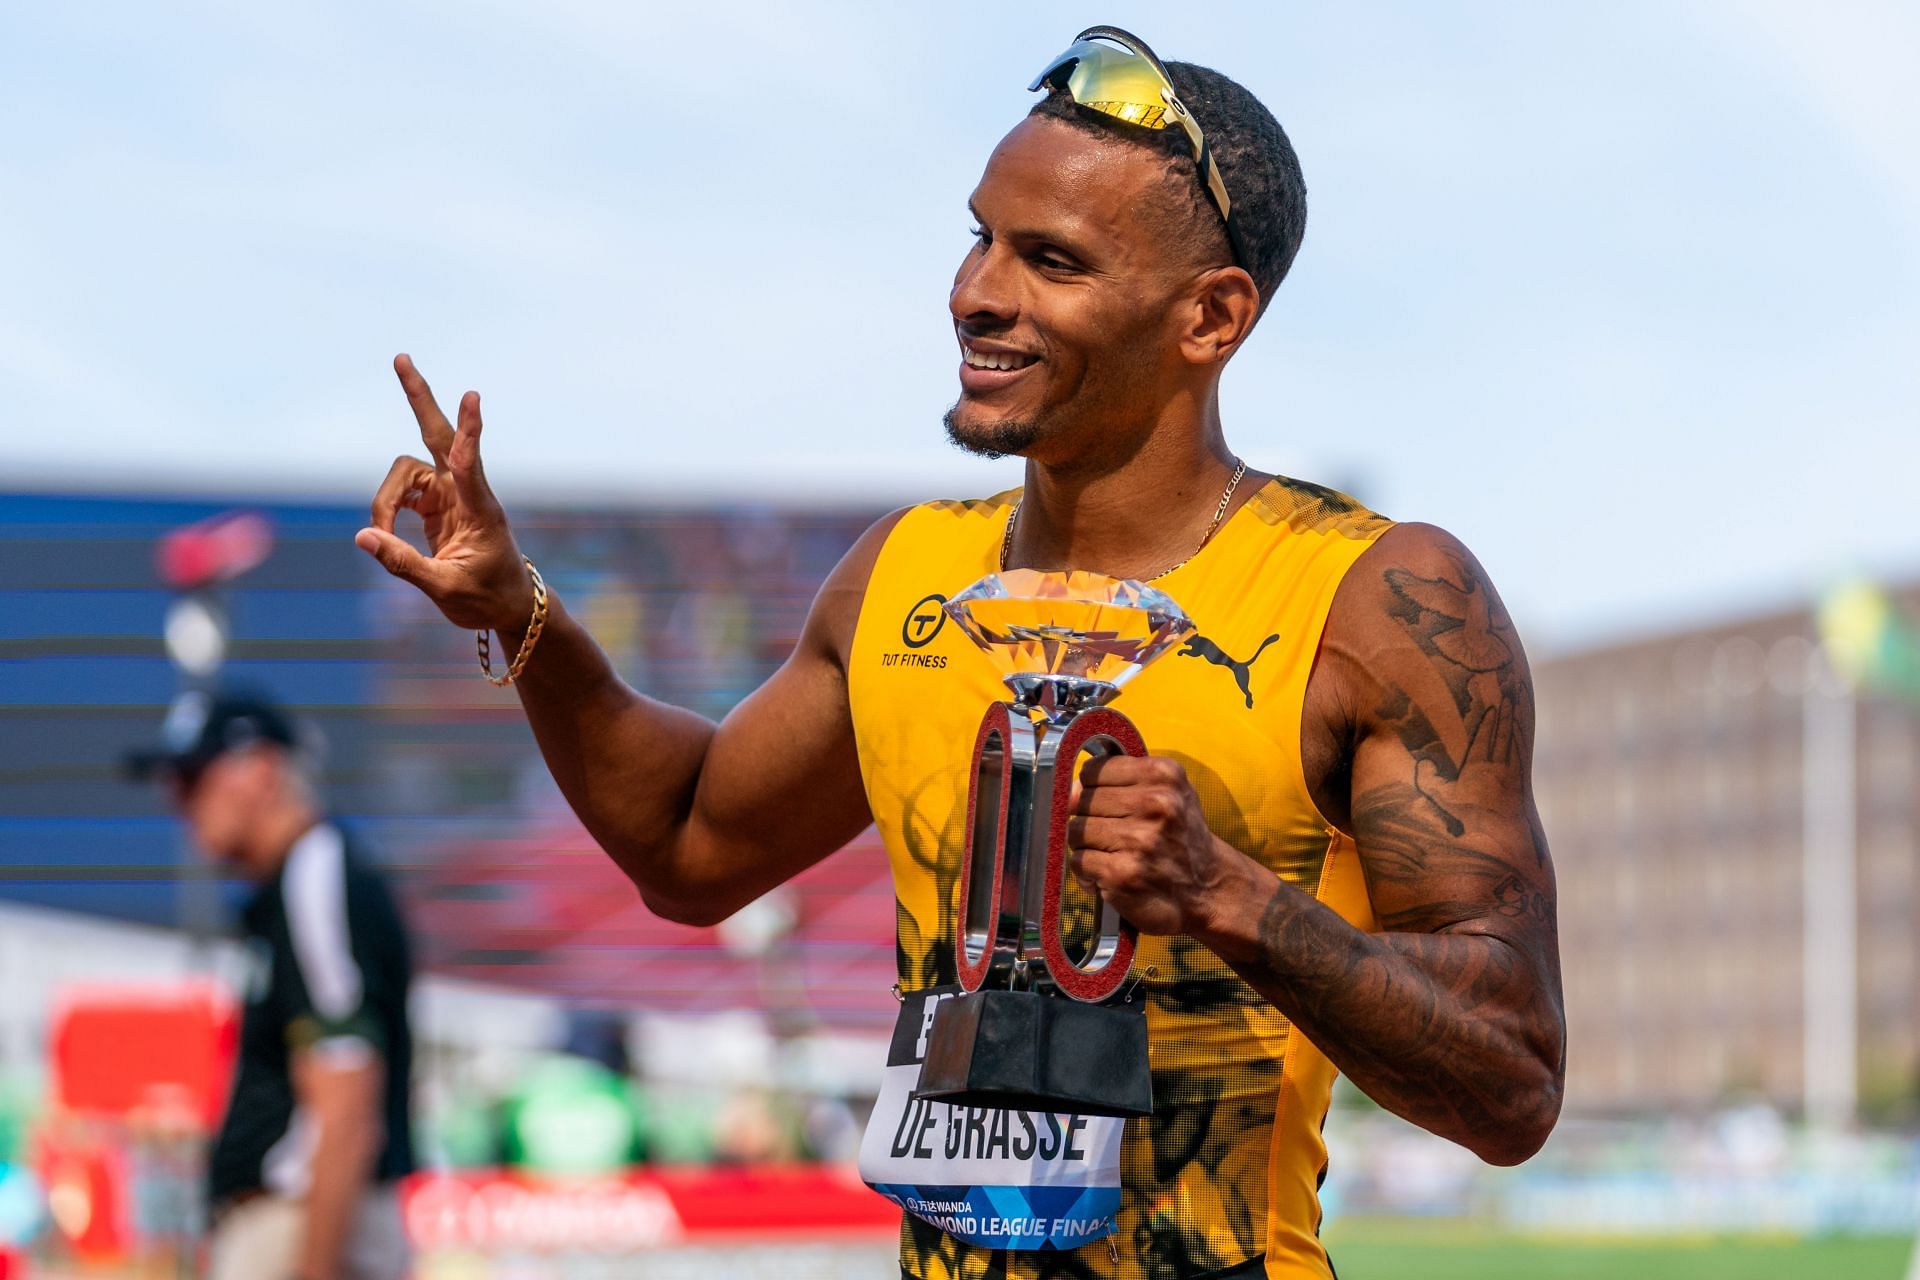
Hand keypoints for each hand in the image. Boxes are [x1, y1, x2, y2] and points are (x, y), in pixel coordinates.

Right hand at [354, 354, 532, 631]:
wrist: (506, 605)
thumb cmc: (486, 599)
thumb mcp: (445, 589)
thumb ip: (403, 564)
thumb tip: (362, 536)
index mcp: (480, 509)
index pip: (470, 463)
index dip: (469, 431)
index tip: (472, 395)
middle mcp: (465, 491)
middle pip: (437, 434)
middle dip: (418, 398)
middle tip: (401, 358)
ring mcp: (449, 492)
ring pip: (403, 472)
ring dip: (384, 501)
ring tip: (379, 537)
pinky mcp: (436, 502)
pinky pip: (400, 492)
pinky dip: (385, 509)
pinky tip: (383, 532)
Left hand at [1064, 754, 1241, 936]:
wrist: (1209, 890)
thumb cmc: (1180, 837)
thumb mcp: (1167, 793)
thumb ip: (1120, 780)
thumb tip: (1070, 791)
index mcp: (1164, 775)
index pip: (1095, 770)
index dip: (1096, 789)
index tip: (1113, 805)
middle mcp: (1155, 804)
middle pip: (1083, 801)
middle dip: (1092, 819)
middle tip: (1119, 835)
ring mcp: (1138, 840)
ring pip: (1076, 830)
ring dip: (1089, 846)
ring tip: (1116, 854)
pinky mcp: (1122, 873)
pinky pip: (1079, 861)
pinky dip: (1088, 871)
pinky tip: (1112, 874)